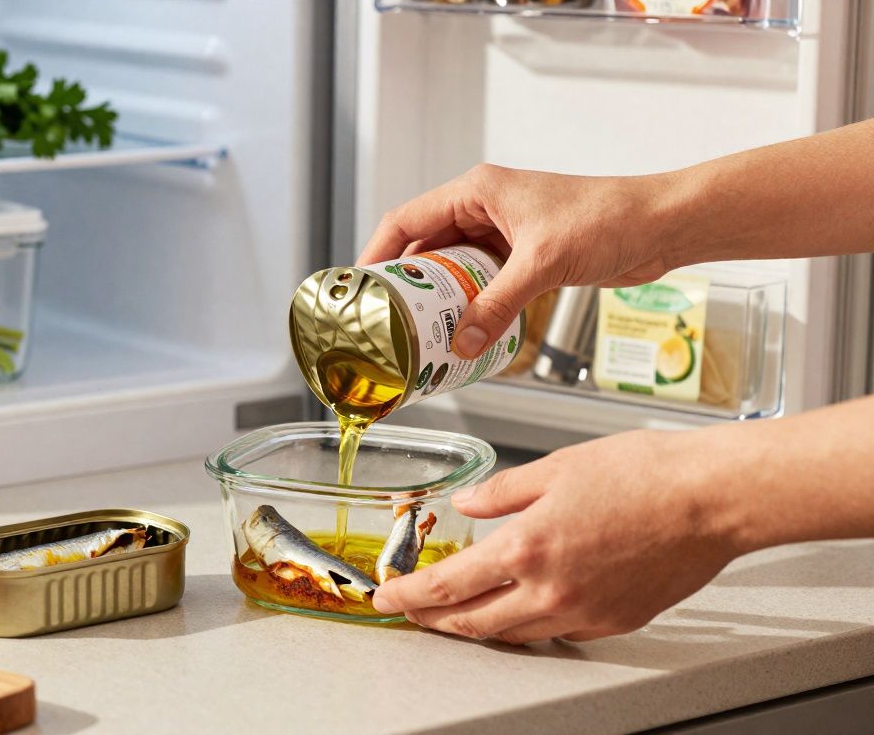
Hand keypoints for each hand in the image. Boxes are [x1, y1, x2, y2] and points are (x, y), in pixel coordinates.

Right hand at [357, 165, 683, 358]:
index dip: (376, 255)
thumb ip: (497, 305)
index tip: (359, 289)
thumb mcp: (541, 264)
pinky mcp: (521, 254)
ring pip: (451, 267)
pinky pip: (480, 281)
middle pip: (424, 246)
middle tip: (387, 321)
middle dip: (405, 285)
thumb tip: (461, 343)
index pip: (406, 220)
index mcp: (477, 190)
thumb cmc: (608, 219)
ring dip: (438, 298)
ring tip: (420, 332)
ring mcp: (502, 231)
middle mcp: (483, 207)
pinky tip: (463, 330)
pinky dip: (469, 304)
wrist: (659, 225)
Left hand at [371, 429, 742, 643]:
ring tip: (461, 611)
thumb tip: (467, 504)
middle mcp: (550, 591)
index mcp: (527, 548)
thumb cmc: (645, 473)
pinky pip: (559, 632)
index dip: (409, 595)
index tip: (387, 596)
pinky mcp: (615, 621)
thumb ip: (503, 491)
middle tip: (413, 611)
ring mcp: (585, 613)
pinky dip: (531, 623)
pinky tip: (526, 605)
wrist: (712, 499)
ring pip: (515, 634)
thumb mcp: (557, 466)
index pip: (447, 586)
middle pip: (473, 623)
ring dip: (480, 625)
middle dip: (434, 620)